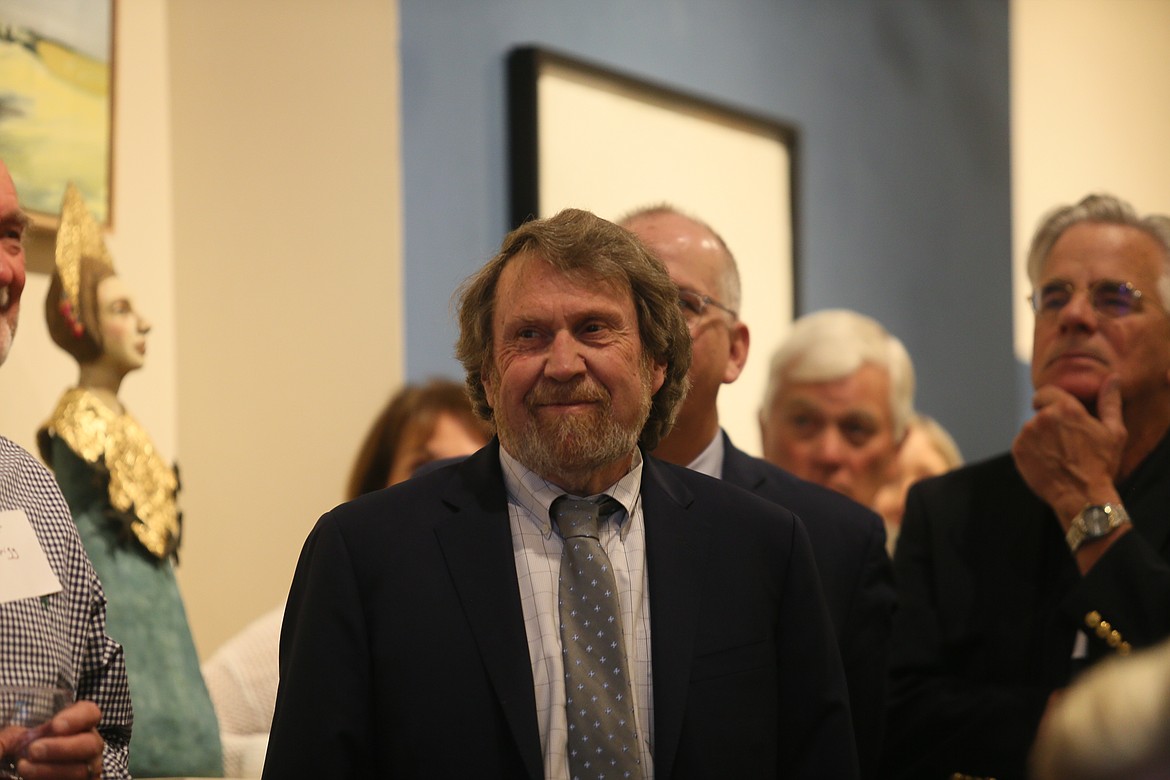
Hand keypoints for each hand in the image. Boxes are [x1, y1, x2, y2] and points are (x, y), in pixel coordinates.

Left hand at [3, 700, 103, 779]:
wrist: (4, 773)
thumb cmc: (12, 757)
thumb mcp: (6, 743)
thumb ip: (11, 736)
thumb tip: (19, 736)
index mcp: (72, 728)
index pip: (90, 714)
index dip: (78, 717)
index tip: (56, 726)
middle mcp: (83, 747)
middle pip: (93, 743)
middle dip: (63, 747)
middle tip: (33, 750)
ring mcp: (83, 770)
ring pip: (85, 770)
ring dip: (54, 769)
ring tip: (23, 768)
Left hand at [1012, 376, 1125, 526]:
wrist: (1082, 496)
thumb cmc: (1102, 464)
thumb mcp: (1114, 432)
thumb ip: (1109, 402)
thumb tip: (1113, 378)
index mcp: (1066, 408)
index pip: (1046, 392)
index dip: (1048, 400)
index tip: (1053, 411)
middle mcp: (1043, 418)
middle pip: (1040, 413)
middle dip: (1049, 424)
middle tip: (1066, 444)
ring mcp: (1027, 434)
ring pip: (1030, 429)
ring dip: (1039, 437)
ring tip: (1058, 455)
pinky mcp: (1017, 450)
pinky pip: (1022, 444)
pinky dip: (1031, 451)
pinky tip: (1047, 463)